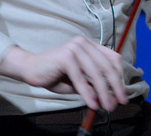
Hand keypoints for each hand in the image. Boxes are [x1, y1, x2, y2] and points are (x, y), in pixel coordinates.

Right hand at [0, 36, 127, 111]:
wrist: (29, 68)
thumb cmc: (54, 74)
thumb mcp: (77, 79)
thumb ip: (92, 84)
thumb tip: (109, 96)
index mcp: (90, 46)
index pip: (113, 58)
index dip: (119, 76)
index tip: (122, 92)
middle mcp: (85, 44)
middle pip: (107, 66)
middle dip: (116, 86)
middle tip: (120, 102)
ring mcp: (76, 48)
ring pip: (96, 73)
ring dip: (104, 92)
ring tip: (107, 106)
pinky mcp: (66, 57)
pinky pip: (80, 78)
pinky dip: (88, 93)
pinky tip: (92, 103)